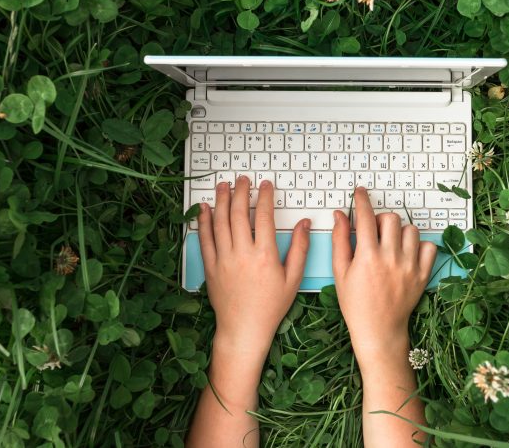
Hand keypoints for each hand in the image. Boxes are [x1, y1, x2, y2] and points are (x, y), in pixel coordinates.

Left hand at [198, 176, 310, 355]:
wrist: (244, 329)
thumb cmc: (271, 307)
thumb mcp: (293, 279)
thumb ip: (300, 248)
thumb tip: (304, 224)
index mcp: (264, 255)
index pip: (263, 217)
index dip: (264, 197)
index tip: (265, 186)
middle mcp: (242, 254)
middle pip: (238, 214)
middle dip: (240, 192)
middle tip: (243, 180)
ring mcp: (223, 260)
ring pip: (220, 222)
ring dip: (221, 200)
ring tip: (223, 186)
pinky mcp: (211, 267)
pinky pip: (205, 239)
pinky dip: (204, 221)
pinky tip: (204, 208)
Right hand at [331, 187, 436, 363]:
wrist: (378, 330)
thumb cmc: (355, 303)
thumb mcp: (340, 271)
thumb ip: (340, 240)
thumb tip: (340, 215)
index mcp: (367, 256)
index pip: (365, 216)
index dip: (361, 200)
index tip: (360, 193)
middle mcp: (390, 258)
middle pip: (391, 218)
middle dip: (380, 219)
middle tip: (374, 230)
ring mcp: (409, 266)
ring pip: (410, 230)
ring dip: (399, 232)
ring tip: (390, 244)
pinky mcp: (422, 274)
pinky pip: (429, 247)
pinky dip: (419, 246)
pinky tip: (406, 254)